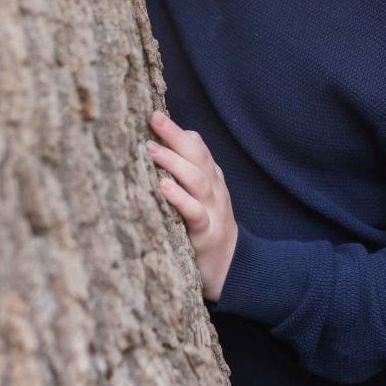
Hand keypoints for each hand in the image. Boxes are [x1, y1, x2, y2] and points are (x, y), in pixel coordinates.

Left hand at [147, 112, 236, 301]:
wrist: (234, 269)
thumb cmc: (208, 228)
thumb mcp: (202, 198)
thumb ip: (188, 174)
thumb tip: (162, 146)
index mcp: (212, 179)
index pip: (198, 147)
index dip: (179, 131)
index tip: (155, 115)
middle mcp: (214, 190)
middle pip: (198, 156)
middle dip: (176, 135)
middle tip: (153, 119)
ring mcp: (213, 211)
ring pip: (197, 180)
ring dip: (174, 162)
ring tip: (151, 150)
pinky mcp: (207, 235)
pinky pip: (195, 213)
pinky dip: (180, 198)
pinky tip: (163, 187)